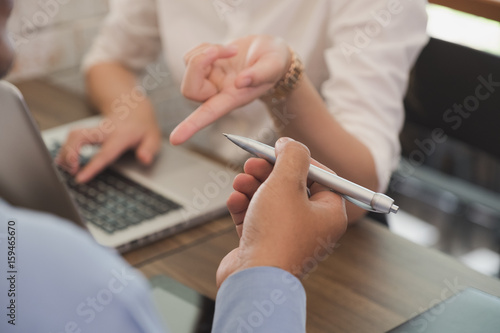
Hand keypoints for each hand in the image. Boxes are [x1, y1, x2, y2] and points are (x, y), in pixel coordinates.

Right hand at [56, 107, 160, 182]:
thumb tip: (144, 159)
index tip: (79, 178)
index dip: (91, 166)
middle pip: (79, 136)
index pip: (104, 153)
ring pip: (72, 135)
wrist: (133, 107)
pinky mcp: (87, 129)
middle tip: (72, 170)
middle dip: (69, 153)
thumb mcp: (154, 138)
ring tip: (69, 168)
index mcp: (121, 136)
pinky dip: (65, 149)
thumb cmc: (143, 127)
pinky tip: (66, 161)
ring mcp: (94, 127)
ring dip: (65, 152)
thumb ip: (149, 150)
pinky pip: (71, 137)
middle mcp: (104, 130)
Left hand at [169, 35, 290, 144]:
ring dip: (206, 52)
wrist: (271, 52)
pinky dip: (203, 47)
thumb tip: (240, 82)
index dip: (191, 125)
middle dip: (198, 65)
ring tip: (232, 50)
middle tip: (217, 51)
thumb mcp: (273, 66)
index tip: (174, 140)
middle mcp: (217, 92)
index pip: (209, 114)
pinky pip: (190, 55)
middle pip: (190, 89)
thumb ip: (260, 75)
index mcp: (233, 99)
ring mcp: (208, 79)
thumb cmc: (275, 63)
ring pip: (188, 66)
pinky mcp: (203, 65)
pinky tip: (221, 50)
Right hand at [216, 138, 346, 287]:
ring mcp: (286, 236)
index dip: (298, 158)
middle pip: (291, 186)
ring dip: (252, 186)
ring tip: (240, 180)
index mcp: (329, 213)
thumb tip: (290, 144)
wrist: (253, 281)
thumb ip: (292, 156)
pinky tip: (235, 200)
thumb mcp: (286, 183)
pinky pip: (255, 217)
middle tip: (253, 161)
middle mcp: (311, 226)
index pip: (320, 175)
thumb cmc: (276, 234)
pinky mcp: (264, 244)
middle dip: (269, 171)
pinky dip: (244, 206)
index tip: (278, 148)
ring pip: (269, 200)